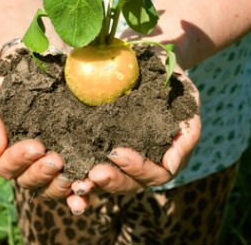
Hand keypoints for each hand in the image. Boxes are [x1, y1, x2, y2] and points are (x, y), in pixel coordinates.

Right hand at [0, 63, 72, 200]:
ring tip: (75, 177)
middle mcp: (25, 164)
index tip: (36, 146)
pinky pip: (75, 179)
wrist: (29, 63)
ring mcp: (48, 164)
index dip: (19, 159)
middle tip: (56, 160)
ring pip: (52, 187)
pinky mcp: (71, 158)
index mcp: (2, 153)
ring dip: (62, 185)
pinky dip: (81, 188)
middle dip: (42, 174)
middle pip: (30, 181)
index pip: (6, 165)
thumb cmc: (2, 82)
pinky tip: (91, 184)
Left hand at [71, 68, 200, 197]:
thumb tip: (171, 166)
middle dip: (111, 181)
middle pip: (128, 185)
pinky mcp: (97, 151)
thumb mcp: (188, 102)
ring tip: (76, 181)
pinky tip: (62, 176)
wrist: (150, 64)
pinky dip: (75, 177)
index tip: (117, 153)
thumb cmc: (172, 84)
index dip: (136, 168)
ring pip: (106, 183)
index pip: (153, 174)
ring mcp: (119, 162)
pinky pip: (87, 169)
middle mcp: (141, 166)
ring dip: (91, 185)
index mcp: (164, 159)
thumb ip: (186, 133)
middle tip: (94, 173)